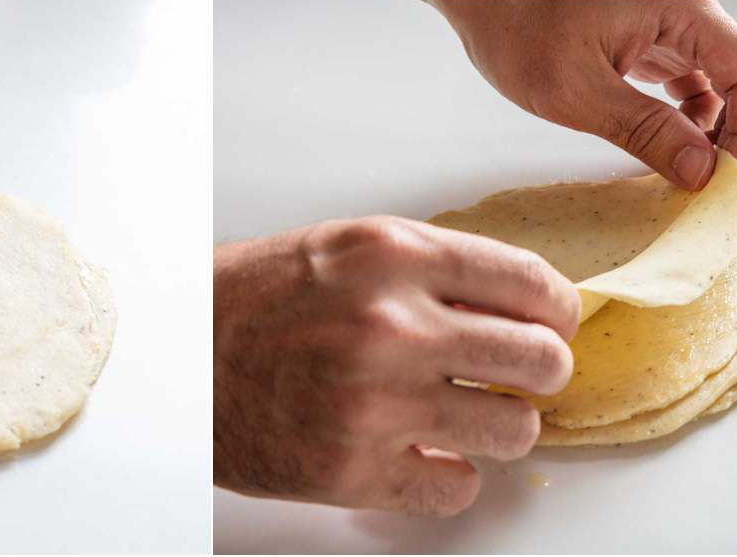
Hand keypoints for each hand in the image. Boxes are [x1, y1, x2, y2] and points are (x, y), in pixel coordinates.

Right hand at [214, 217, 577, 515]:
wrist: (178, 355)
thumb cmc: (258, 298)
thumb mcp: (349, 247)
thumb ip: (434, 268)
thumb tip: (524, 302)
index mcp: (392, 255)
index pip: (530, 284)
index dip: (558, 310)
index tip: (555, 322)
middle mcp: (391, 324)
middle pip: (540, 362)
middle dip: (541, 370)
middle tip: (519, 373)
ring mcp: (375, 403)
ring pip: (514, 430)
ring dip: (500, 426)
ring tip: (466, 414)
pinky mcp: (355, 469)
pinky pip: (458, 488)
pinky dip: (450, 476)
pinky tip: (423, 452)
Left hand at [428, 0, 736, 188]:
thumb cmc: (512, 23)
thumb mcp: (576, 90)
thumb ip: (646, 130)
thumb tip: (702, 172)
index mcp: (680, 7)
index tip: (728, 180)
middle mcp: (684, 8)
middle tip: (709, 182)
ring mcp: (666, 20)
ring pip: (720, 79)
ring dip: (714, 126)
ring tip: (684, 168)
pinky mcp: (645, 33)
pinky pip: (688, 75)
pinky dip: (687, 112)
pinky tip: (665, 140)